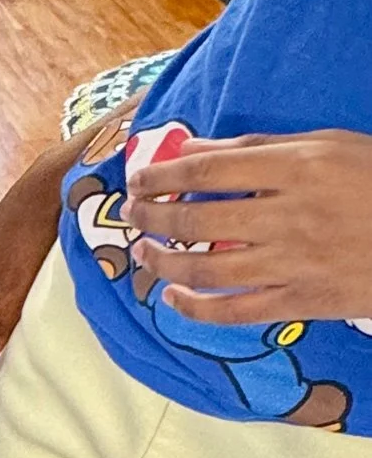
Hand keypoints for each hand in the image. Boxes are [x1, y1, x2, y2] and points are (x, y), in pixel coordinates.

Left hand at [129, 129, 371, 323]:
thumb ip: (257, 147)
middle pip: (196, 218)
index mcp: (297, 167)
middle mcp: (289, 215)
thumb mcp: (326, 145)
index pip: (207, 169)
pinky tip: (173, 300)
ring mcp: (294, 262)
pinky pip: (235, 312)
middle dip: (151, 217)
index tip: (137, 179)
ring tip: (144, 254)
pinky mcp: (302, 301)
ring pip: (207, 268)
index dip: (160, 176)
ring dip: (163, 263)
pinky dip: (196, 310)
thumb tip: (193, 149)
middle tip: (131, 215)